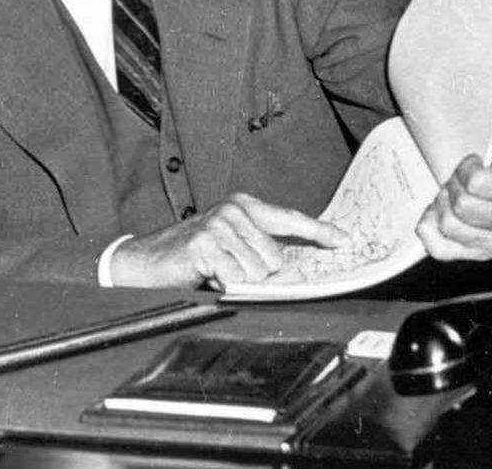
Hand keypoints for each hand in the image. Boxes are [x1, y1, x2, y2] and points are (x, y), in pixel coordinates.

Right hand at [109, 194, 348, 288]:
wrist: (147, 260)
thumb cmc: (193, 255)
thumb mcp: (230, 245)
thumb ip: (260, 250)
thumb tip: (293, 270)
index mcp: (244, 206)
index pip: (289, 218)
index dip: (319, 231)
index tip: (344, 240)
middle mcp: (234, 210)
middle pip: (275, 259)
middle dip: (258, 275)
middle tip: (230, 270)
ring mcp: (218, 224)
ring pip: (257, 272)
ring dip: (238, 282)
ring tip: (215, 272)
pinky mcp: (204, 244)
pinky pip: (235, 278)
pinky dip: (223, 285)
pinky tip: (207, 275)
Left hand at [415, 138, 491, 261]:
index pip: (477, 183)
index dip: (467, 169)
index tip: (474, 164)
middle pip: (461, 205)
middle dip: (455, 185)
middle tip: (461, 178)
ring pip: (448, 225)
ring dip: (444, 204)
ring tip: (455, 194)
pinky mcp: (477, 256)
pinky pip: (439, 247)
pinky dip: (432, 227)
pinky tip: (442, 212)